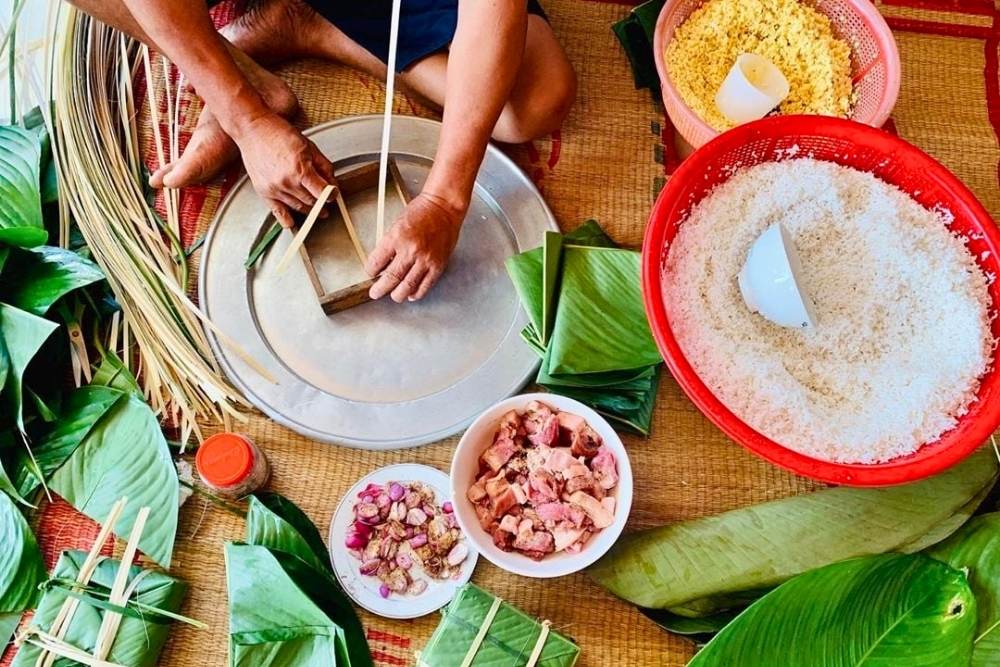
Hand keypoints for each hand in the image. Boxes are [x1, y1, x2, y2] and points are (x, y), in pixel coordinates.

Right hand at [232, 112, 335, 227]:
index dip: (331, 195)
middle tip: (325, 202)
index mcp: (300, 169)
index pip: (322, 192)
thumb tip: (332, 182)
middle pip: (311, 202)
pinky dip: (287, 220)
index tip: (333, 195)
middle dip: (321, 203)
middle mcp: (287, 182)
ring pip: (298, 208)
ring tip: (315, 209)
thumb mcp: (309, 146)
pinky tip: (294, 223)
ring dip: (309, 210)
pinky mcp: (264, 192)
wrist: (253, 130)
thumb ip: (323, 166)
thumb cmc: (278, 134)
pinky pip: (278, 213)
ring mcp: (274, 189)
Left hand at [364, 191, 465, 301]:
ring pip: (407, 286)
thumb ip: (390, 245)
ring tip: (393, 295)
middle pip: (391, 279)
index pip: (376, 262)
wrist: (444, 207)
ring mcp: (425, 259)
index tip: (371, 273)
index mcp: (396, 238)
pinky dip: (416, 293)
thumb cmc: (422, 212)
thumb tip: (383, 264)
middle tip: (375, 293)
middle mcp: (410, 250)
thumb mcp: (397, 224)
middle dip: (380, 289)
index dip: (371, 271)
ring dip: (397, 294)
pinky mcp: (437, 265)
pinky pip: (425, 285)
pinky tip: (411, 294)